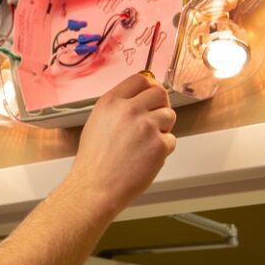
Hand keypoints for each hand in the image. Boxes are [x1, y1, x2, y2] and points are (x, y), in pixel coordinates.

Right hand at [72, 74, 176, 216]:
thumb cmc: (94, 161)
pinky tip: (146, 157)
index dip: (150, 85)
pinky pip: (171, 140)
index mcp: (111, 102)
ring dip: (163, 128)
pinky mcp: (159, 145)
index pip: (140, 78)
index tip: (152, 92)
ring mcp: (146, 126)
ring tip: (146, 142)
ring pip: (169, 115)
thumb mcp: (97, 121)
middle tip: (156, 117)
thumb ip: (118, 107)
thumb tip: (138, 98)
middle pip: (159, 92)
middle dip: (161, 104)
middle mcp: (129, 109)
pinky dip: (162, 149)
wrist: (95, 186)